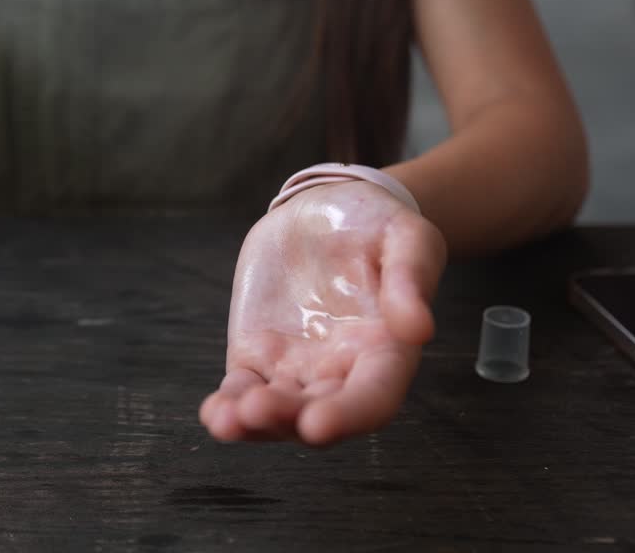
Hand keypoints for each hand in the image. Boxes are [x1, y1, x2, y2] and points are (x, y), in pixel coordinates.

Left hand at [200, 181, 446, 444]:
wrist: (327, 209)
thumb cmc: (377, 225)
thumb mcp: (407, 239)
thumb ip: (411, 280)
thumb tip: (419, 330)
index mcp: (386, 351)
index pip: (374, 397)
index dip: (348, 416)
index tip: (318, 425)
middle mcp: (342, 371)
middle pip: (319, 413)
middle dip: (288, 419)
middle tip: (256, 410)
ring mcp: (296, 368)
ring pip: (277, 411)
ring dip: (252, 423)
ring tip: (226, 420)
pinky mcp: (259, 355)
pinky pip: (243, 389)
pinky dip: (229, 406)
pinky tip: (215, 414)